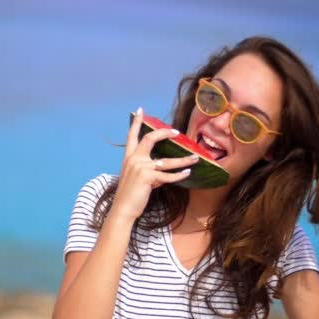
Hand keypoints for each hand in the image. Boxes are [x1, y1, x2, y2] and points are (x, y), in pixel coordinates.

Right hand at [110, 107, 198, 221]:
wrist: (123, 208)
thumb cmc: (129, 194)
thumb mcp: (134, 176)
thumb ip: (146, 168)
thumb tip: (162, 167)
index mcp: (129, 157)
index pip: (132, 136)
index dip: (136, 122)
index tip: (140, 110)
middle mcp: (134, 159)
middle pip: (150, 139)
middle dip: (164, 133)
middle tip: (177, 132)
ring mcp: (141, 167)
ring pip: (167, 161)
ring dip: (183, 159)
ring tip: (195, 157)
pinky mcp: (147, 177)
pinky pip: (168, 175)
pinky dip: (179, 175)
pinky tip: (187, 173)